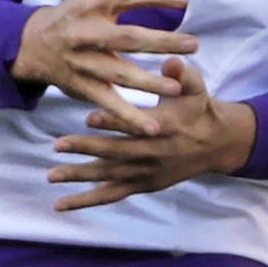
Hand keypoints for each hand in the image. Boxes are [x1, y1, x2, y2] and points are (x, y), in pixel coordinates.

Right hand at [11, 0, 197, 136]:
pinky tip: (153, 128)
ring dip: (149, 83)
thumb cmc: (72, 13)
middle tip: (194, 44)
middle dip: (162, 42)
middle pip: (128, 38)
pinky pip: (109, 103)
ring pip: (120, 75)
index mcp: (92, 5)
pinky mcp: (83, 87)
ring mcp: (85, 63)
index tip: (184, 0)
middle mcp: (87, 34)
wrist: (33, 44)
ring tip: (176, 88)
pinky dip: (130, 117)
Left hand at [47, 57, 254, 210]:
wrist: (215, 144)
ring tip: (52, 175)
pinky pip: (111, 195)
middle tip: (58, 145)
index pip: (137, 126)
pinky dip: (85, 201)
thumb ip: (183, 75)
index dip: (114, 123)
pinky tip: (60, 205)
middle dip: (87, 149)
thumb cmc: (197, 109)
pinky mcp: (142, 185)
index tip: (90, 117)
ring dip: (80, 176)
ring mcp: (146, 173)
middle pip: (117, 153)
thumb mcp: (196, 89)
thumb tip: (172, 61)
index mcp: (165, 127)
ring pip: (110, 177)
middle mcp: (154, 153)